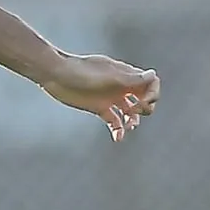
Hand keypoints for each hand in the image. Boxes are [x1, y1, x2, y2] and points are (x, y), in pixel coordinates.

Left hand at [40, 54, 159, 141]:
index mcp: (126, 74)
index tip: (144, 102)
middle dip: (145, 108)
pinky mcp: (99, 108)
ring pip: (129, 112)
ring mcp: (110, 97)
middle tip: (134, 112)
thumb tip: (153, 75)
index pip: (150, 83)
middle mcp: (121, 86)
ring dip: (133, 121)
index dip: (153, 93)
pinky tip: (118, 138)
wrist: (56, 75)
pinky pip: (114, 121)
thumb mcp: (108, 76)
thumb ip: (131, 79)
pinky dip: (118, 129)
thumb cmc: (81, 71)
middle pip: (143, 99)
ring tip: (128, 127)